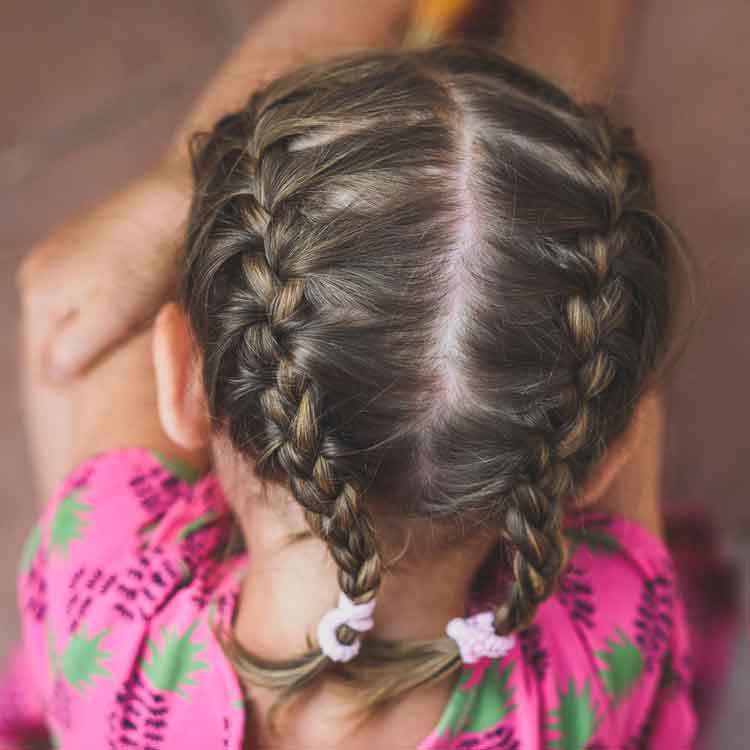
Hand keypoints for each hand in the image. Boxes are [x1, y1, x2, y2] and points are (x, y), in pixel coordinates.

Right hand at [17, 167, 189, 379]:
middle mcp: (40, 273)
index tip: (105, 404)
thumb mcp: (112, 314)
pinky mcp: (87, 245)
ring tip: (128, 350)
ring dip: (94, 339)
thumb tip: (51, 378)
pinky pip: (86, 295)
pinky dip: (103, 313)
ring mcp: (61, 255)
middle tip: (118, 384)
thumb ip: (74, 349)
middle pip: (54, 341)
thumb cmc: (150, 261)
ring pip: (71, 319)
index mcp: (39, 293)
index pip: (44, 366)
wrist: (178, 198)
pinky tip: (130, 315)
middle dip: (82, 365)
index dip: (75, 390)